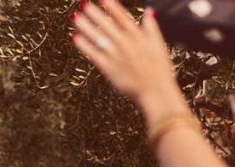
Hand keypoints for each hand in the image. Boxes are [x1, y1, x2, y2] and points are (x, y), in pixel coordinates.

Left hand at [71, 0, 184, 116]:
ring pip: (98, 37)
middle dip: (94, 13)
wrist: (155, 90)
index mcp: (138, 36)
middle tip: (83, 4)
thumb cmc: (159, 70)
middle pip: (107, 24)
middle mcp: (126, 43)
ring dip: (86, 26)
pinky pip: (94, 54)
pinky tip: (75, 38)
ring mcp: (116, 55)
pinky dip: (84, 46)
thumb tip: (150, 12)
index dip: (111, 6)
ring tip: (75, 18)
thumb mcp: (159, 45)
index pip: (122, 16)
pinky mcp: (109, 68)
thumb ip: (151, 27)